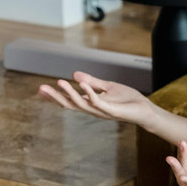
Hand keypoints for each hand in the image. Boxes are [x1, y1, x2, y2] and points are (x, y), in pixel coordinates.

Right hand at [38, 72, 153, 126]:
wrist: (145, 110)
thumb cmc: (128, 100)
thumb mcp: (108, 87)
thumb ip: (92, 82)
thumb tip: (75, 74)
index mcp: (91, 103)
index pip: (70, 100)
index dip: (56, 96)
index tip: (41, 90)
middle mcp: (93, 109)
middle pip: (70, 104)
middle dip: (56, 97)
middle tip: (41, 88)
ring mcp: (101, 111)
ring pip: (81, 104)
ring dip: (70, 93)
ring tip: (59, 82)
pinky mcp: (112, 111)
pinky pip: (98, 102)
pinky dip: (89, 93)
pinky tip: (82, 83)